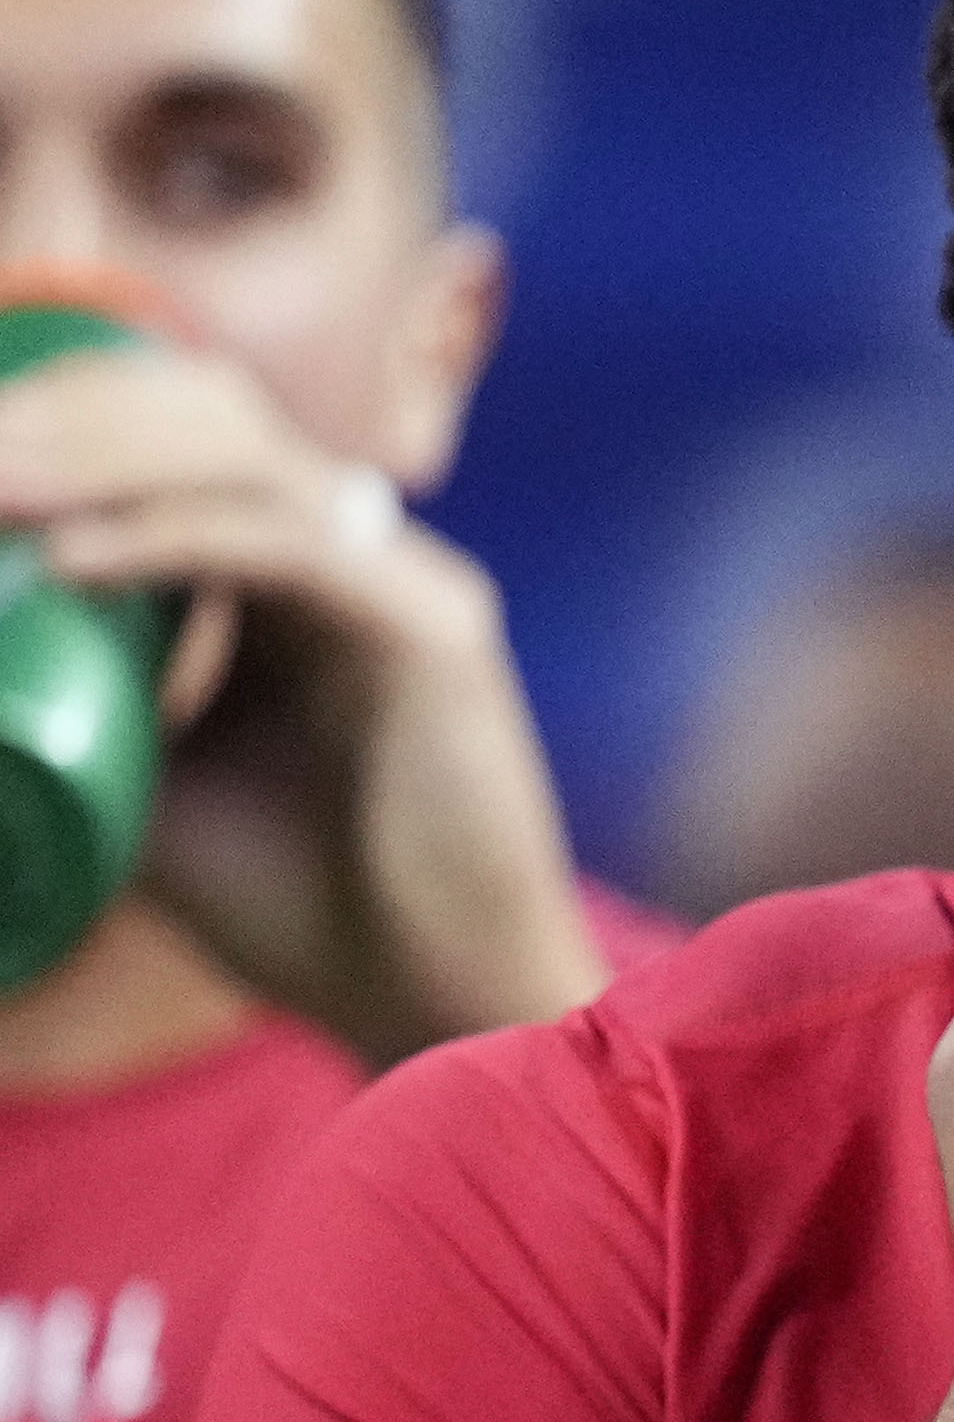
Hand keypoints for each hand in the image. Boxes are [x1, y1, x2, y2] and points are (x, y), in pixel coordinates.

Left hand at [0, 335, 597, 1059]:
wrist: (434, 1009)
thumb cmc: (306, 912)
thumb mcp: (146, 782)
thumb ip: (70, 703)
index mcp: (292, 576)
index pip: (167, 438)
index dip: (51, 426)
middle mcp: (355, 554)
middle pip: (196, 412)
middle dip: (56, 416)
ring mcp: (402, 580)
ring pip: (238, 453)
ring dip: (92, 455)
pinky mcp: (434, 632)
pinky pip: (283, 545)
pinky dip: (165, 537)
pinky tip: (66, 562)